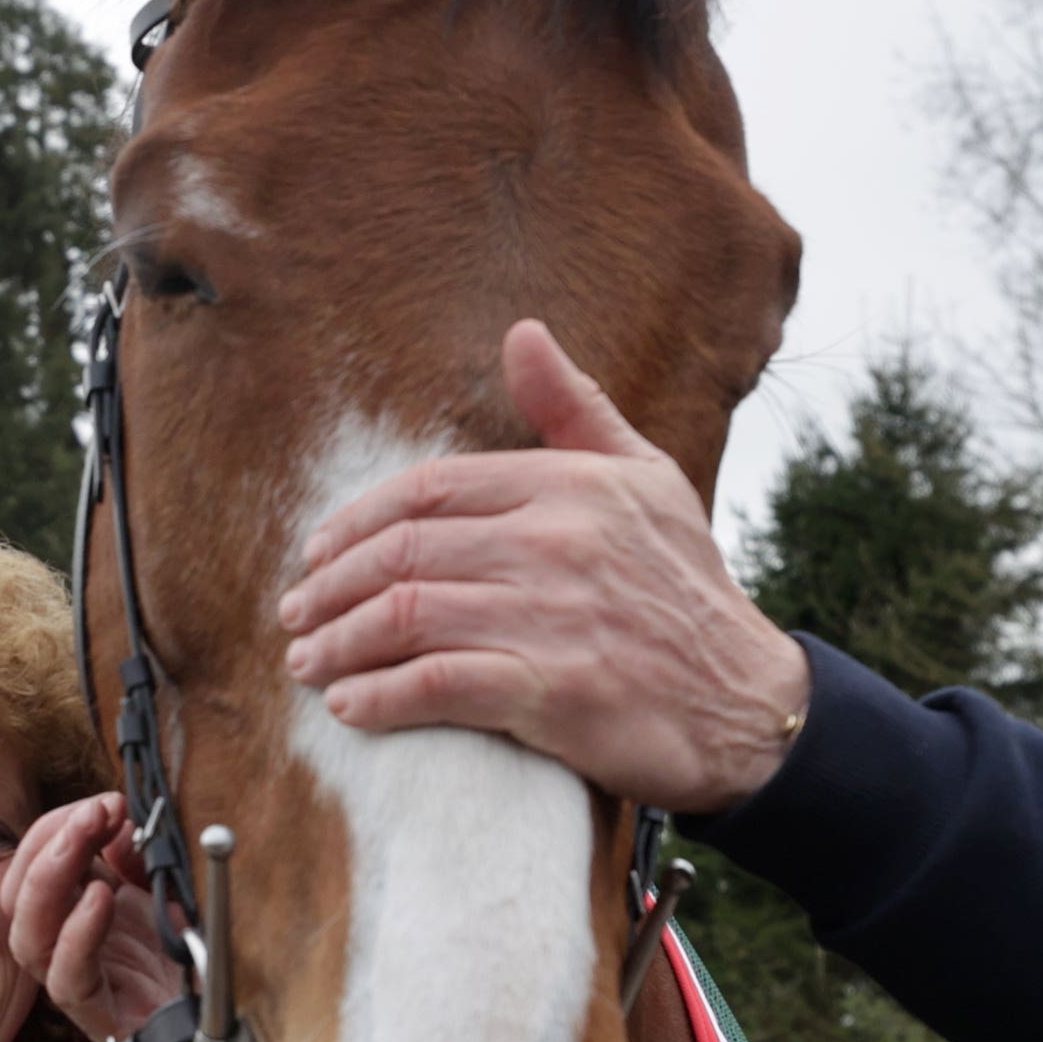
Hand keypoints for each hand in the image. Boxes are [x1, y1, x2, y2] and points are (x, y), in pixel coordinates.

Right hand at [6, 794, 179, 1041]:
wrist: (216, 1028)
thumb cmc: (183, 962)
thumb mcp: (163, 893)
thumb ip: (138, 857)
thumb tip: (117, 820)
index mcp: (70, 913)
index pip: (35, 864)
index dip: (61, 827)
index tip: (107, 802)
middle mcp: (61, 947)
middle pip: (17, 895)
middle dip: (50, 844)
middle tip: (95, 812)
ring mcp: (74, 983)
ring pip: (28, 935)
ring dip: (51, 878)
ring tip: (86, 839)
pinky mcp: (98, 1016)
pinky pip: (68, 979)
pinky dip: (79, 934)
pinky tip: (100, 899)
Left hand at [280, 322, 810, 814]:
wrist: (747, 705)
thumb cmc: (686, 592)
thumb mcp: (646, 480)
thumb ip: (575, 410)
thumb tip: (523, 334)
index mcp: (570, 484)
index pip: (430, 489)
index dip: (357, 521)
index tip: (318, 553)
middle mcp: (557, 541)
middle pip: (404, 551)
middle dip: (331, 586)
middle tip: (296, 616)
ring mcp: (554, 616)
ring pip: (407, 614)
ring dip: (340, 643)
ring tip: (308, 663)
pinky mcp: (555, 692)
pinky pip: (438, 685)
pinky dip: (380, 697)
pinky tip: (351, 707)